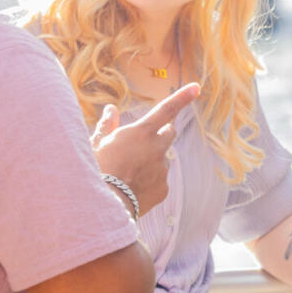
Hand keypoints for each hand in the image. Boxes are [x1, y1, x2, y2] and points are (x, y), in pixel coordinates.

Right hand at [92, 83, 197, 215]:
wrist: (103, 205)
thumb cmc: (95, 171)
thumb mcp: (96, 145)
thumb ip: (107, 125)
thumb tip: (110, 110)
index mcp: (141, 133)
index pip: (166, 110)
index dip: (182, 97)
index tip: (196, 87)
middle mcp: (157, 148)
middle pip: (169, 133)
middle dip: (161, 132)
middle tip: (143, 141)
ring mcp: (162, 169)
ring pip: (162, 159)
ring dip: (151, 160)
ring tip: (128, 172)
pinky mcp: (163, 187)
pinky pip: (159, 180)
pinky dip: (149, 181)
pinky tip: (132, 187)